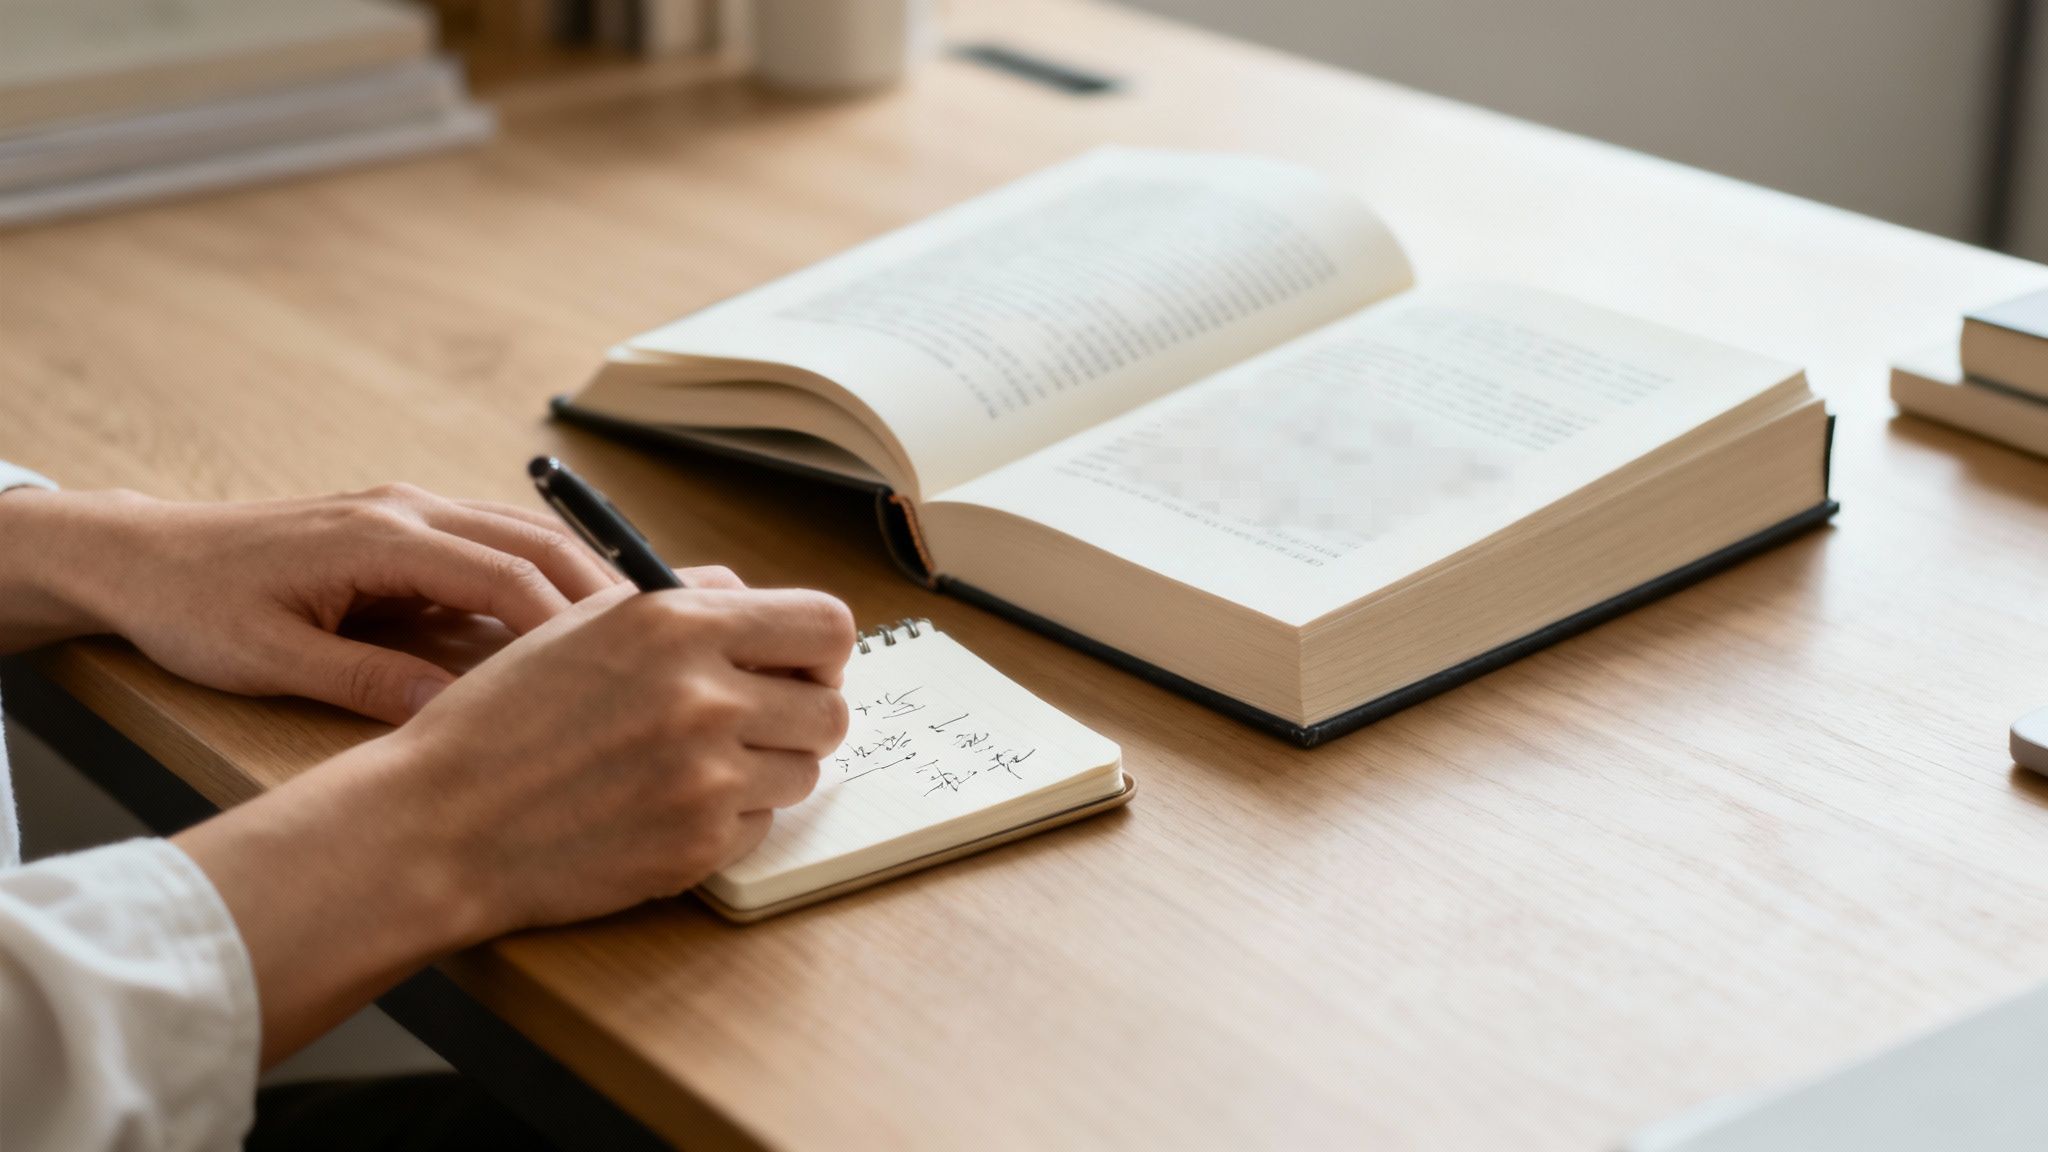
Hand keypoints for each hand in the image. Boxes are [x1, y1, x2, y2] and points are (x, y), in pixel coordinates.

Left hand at [1, 484, 622, 722]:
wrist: (142, 556)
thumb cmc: (195, 606)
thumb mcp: (269, 659)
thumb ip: (364, 680)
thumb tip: (451, 709)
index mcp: (381, 537)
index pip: (504, 575)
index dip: (567, 623)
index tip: (617, 669)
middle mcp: (408, 510)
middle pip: (537, 542)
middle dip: (604, 594)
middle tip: (664, 646)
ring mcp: (411, 512)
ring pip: (526, 538)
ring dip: (583, 582)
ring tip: (639, 637)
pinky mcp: (406, 529)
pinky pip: (497, 548)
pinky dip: (545, 580)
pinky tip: (573, 626)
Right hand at [173, 578, 855, 1061]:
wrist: (441, 822)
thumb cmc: (504, 721)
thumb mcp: (585, 628)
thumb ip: (683, 605)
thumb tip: (754, 597)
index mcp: (679, 623)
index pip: (828, 626)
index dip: (821, 652)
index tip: (799, 668)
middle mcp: (704, 694)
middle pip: (831, 708)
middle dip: (801, 718)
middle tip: (753, 726)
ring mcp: (707, 776)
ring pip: (805, 771)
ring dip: (766, 772)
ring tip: (695, 769)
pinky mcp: (699, 845)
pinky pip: (761, 827)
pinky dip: (728, 822)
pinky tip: (664, 810)